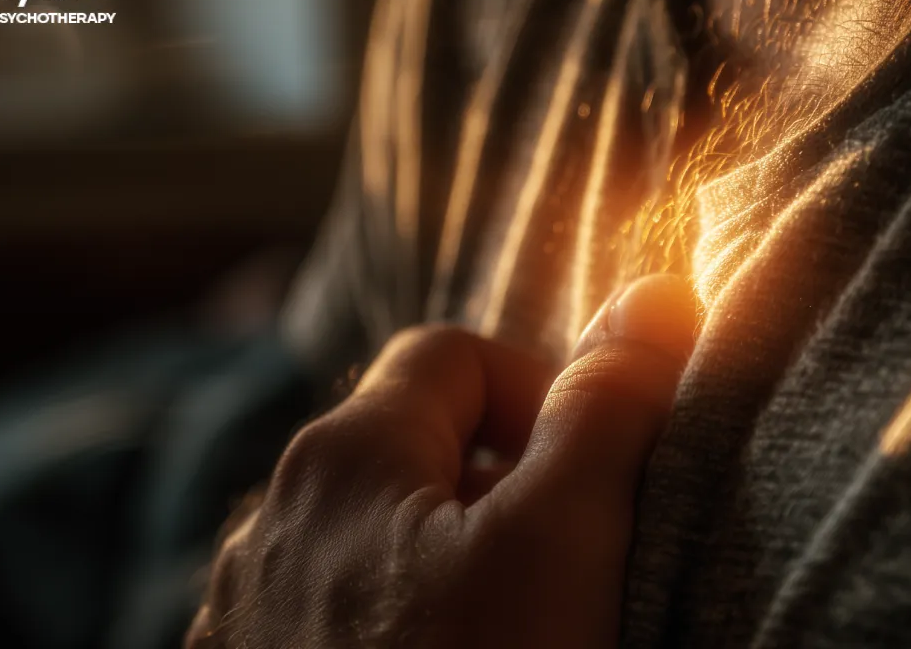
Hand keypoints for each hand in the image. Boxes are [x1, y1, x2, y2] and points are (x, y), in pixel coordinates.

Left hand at [187, 275, 696, 647]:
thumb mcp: (559, 545)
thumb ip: (605, 410)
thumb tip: (657, 294)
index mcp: (343, 455)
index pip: (452, 353)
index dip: (538, 387)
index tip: (589, 473)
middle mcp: (277, 512)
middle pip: (409, 441)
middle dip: (500, 480)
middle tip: (563, 563)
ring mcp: (253, 601)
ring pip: (373, 530)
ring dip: (448, 556)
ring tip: (508, 629)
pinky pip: (336, 606)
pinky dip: (397, 618)